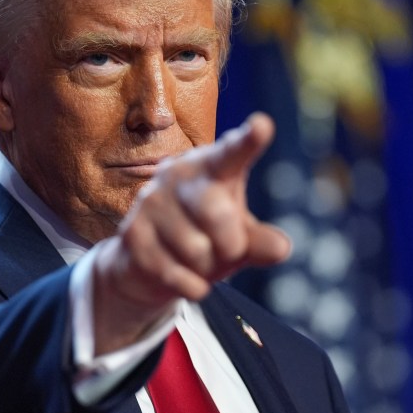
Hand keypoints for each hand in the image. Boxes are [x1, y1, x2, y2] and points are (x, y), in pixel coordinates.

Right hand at [91, 112, 290, 354]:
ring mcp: (150, 202)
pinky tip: (183, 277)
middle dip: (231, 245)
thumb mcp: (239, 239)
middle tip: (226, 250)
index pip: (232, 153)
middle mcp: (178, 174)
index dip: (248, 141)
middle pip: (217, 213)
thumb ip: (261, 241)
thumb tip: (280, 247)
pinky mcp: (132, 234)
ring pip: (197, 250)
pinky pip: (176, 274)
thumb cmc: (205, 240)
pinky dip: (191, 286)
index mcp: (211, 166)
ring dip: (206, 268)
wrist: (146, 266)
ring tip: (195, 258)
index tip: (262, 126)